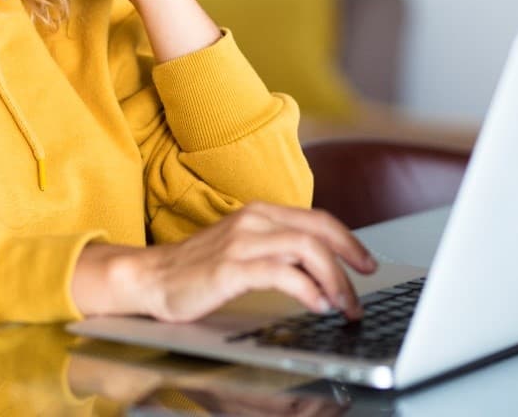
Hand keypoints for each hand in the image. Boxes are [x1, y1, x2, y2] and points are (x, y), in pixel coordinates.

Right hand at [71, 202, 377, 322]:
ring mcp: (242, 241)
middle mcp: (254, 220)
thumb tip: (319, 270)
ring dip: (334, 280)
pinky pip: (282, 273)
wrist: (151, 277)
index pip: (318, 219)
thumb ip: (277, 250)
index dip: (348, 240)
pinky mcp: (231, 267)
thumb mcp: (243, 250)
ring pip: (307, 250)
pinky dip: (307, 290)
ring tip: (342, 305)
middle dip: (350, 260)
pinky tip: (316, 305)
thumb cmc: (197, 269)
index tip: (366, 263)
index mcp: (260, 212)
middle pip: (319, 231)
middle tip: (362, 290)